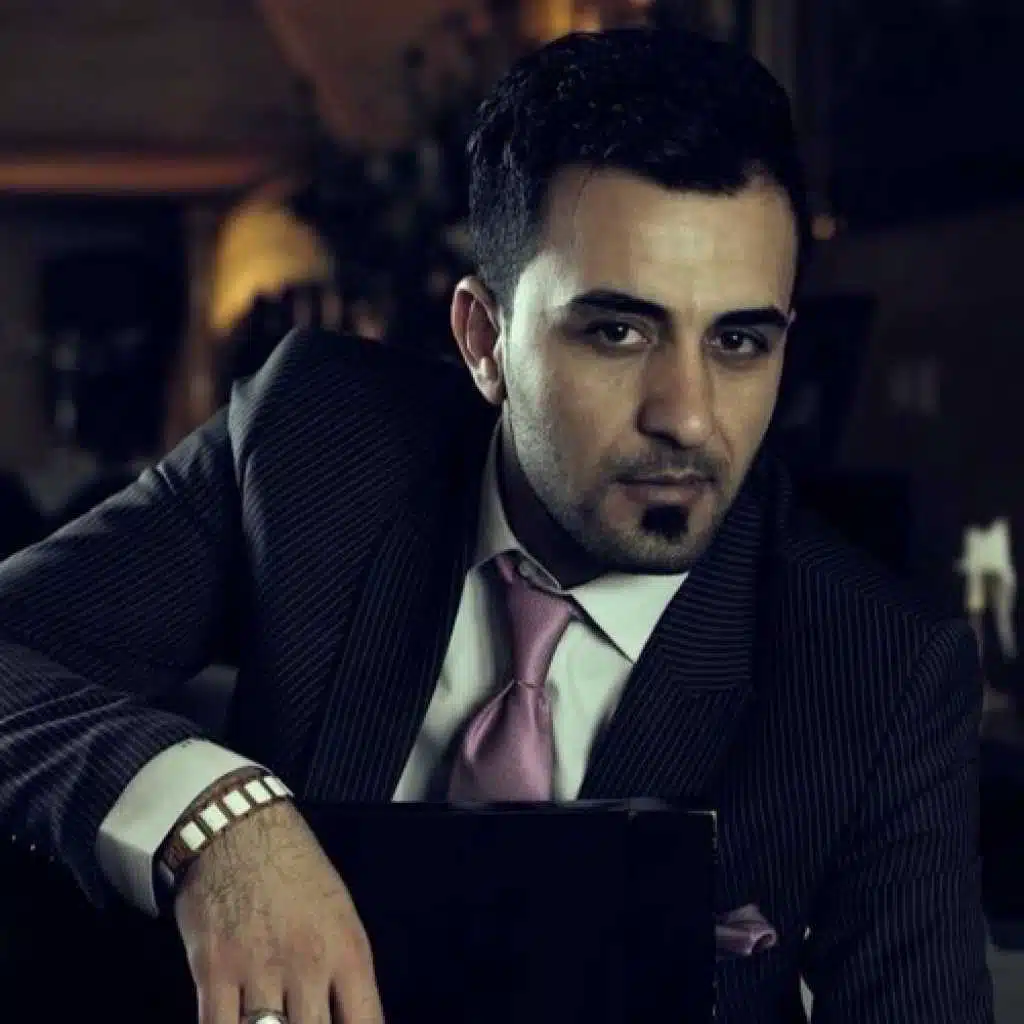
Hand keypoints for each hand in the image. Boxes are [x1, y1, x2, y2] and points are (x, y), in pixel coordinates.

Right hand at [173, 800, 384, 1023]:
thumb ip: (344, 972)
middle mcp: (308, 965)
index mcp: (347, 950)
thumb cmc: (292, 865)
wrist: (238, 827)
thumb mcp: (339, 912)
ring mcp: (260, 970)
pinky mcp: (214, 972)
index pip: (366, 1022)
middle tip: (303, 1022)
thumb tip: (349, 1017)